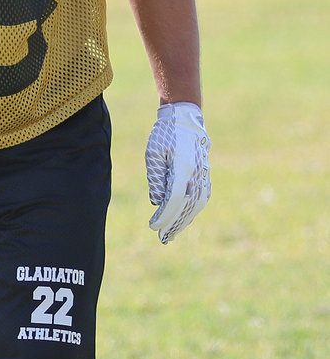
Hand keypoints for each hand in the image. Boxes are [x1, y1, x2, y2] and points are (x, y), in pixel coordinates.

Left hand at [145, 102, 210, 243]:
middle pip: (188, 206)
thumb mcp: (154, 154)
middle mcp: (197, 173)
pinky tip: (183, 219)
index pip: (174, 199)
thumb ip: (156, 179)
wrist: (185, 119)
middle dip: (175, 224)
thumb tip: (157, 202)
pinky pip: (201, 197)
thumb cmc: (165, 135)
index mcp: (183, 167)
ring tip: (172, 233)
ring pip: (197, 204)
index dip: (164, 215)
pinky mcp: (205, 174)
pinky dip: (192, 211)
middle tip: (163, 239)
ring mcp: (204, 174)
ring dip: (185, 220)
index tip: (153, 226)